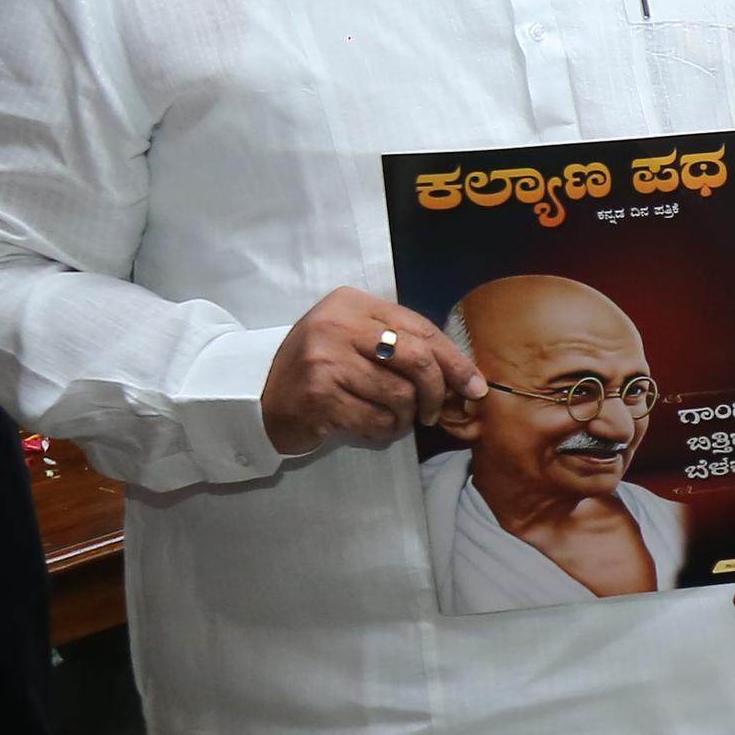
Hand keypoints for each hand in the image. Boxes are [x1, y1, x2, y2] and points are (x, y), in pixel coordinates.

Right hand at [263, 287, 483, 456]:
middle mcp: (337, 325)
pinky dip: (387, 430)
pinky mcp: (321, 397)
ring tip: (397, 419)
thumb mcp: (354, 340)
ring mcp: (326, 361)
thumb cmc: (319, 369)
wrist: (259, 398)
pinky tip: (375, 427)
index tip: (475, 386)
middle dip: (438, 391)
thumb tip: (464, 377)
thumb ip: (401, 346)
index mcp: (351, 303)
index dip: (454, 361)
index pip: (420, 329)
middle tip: (436, 412)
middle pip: (417, 359)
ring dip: (408, 417)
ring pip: (401, 395)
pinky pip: (378, 419)